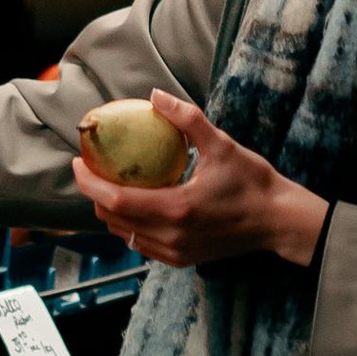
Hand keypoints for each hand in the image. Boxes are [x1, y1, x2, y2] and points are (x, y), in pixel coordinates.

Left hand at [74, 90, 326, 270]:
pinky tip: (135, 205)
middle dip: (94, 194)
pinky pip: (141, 245)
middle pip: (113, 220)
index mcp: (177, 209)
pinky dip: (130, 226)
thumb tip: (155, 96)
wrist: (278, 222)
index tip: (78, 162)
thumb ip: (187, 119)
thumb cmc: (253, 183)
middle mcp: (171, 237)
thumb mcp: (222, 145)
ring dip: (110, 212)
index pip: (115, 200)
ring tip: (110, 184)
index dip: (90, 182)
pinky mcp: (181, 260)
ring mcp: (175, 253)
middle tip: (92, 169)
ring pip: (124, 235)